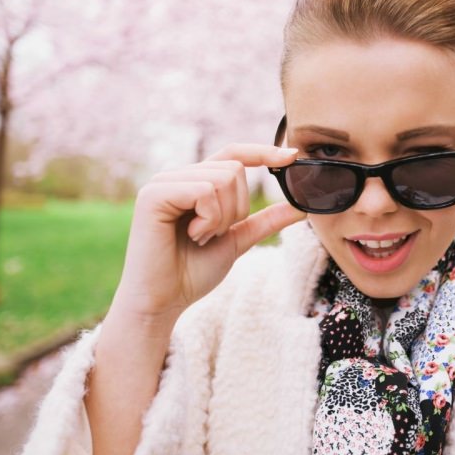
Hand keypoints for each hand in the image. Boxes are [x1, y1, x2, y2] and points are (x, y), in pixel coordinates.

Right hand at [112, 144, 304, 320]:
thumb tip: (301, 206)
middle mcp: (178, 176)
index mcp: (196, 182)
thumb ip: (265, 221)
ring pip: (223, 178)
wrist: (163, 302)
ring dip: (222, 217)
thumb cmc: (192, 273)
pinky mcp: (153, 194)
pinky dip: (208, 219)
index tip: (293, 155)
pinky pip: (203, 191)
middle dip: (237, 209)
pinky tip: (191, 236)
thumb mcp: (238, 241)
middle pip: (235, 169)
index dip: (264, 152)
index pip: (234, 154)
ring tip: (199, 237)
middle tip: (212, 235)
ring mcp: (163, 182)